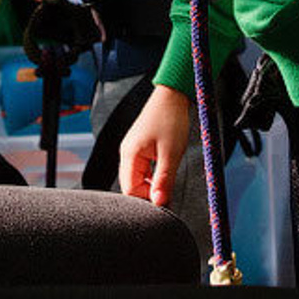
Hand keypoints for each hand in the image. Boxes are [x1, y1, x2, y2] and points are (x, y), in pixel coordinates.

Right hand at [119, 84, 191, 205]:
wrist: (172, 95)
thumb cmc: (171, 119)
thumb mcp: (171, 153)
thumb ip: (163, 180)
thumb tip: (159, 204)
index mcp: (130, 154)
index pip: (129, 190)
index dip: (145, 200)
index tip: (164, 202)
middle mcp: (126, 153)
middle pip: (131, 186)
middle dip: (147, 194)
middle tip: (167, 195)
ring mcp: (132, 149)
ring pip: (137, 178)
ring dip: (151, 185)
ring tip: (167, 181)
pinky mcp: (139, 147)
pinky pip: (142, 169)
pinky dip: (151, 176)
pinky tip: (164, 173)